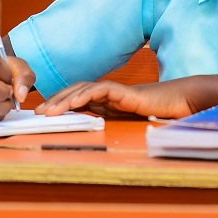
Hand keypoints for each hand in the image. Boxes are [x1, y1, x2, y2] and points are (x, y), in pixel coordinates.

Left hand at [35, 80, 193, 119]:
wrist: (178, 102)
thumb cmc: (155, 112)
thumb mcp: (125, 120)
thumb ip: (109, 119)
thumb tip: (88, 127)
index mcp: (105, 99)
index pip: (76, 97)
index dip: (59, 103)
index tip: (43, 113)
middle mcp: (107, 92)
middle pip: (75, 91)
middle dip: (55, 100)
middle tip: (38, 112)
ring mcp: (115, 90)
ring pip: (83, 89)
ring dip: (64, 99)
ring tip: (50, 110)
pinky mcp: (124, 91)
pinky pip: (101, 90)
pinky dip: (86, 95)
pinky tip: (74, 103)